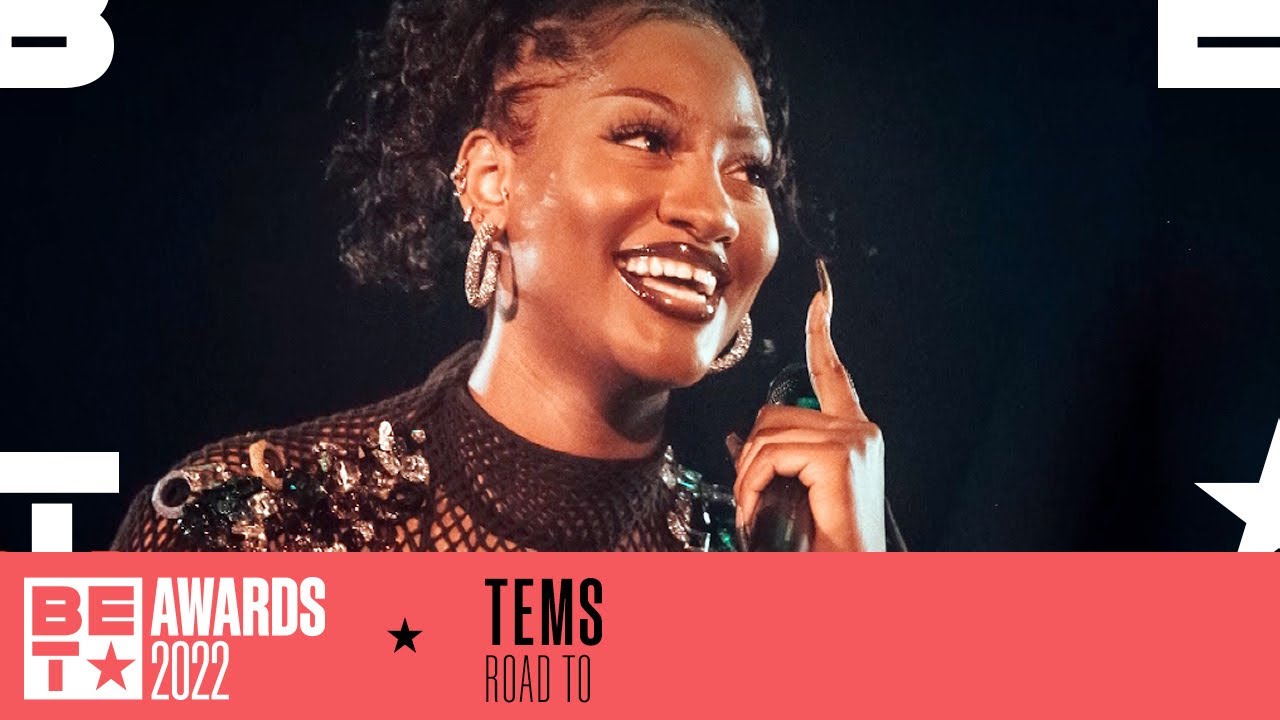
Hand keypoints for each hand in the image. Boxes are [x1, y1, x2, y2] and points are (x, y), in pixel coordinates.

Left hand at [731, 260, 885, 550]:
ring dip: (749, 479)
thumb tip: (740, 438)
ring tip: (759, 511)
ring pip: (767, 435)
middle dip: (751, 455)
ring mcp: (854, 439)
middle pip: (775, 412)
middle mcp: (860, 429)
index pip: (831, 371)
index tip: (820, 295)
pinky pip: (770, 454)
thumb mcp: (791, 491)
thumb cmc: (820, 543)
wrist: (843, 575)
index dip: (820, 332)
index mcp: (854, 433)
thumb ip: (774, 458)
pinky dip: (753, 485)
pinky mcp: (840, 454)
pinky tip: (763, 509)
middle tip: (751, 497)